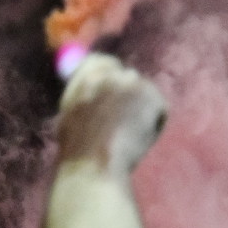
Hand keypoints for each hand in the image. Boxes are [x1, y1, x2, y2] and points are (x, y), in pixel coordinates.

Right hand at [56, 54, 167, 176]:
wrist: (94, 165)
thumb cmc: (77, 149)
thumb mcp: (69, 113)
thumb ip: (83, 94)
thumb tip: (92, 90)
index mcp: (88, 75)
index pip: (103, 62)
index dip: (110, 77)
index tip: (114, 92)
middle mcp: (113, 74)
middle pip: (127, 76)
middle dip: (129, 94)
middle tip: (125, 118)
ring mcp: (135, 84)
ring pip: (144, 94)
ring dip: (140, 109)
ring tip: (128, 135)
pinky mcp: (154, 99)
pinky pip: (158, 109)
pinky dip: (153, 124)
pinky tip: (137, 140)